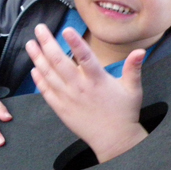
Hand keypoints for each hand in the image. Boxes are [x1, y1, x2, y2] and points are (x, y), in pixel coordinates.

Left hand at [25, 24, 147, 162]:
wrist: (114, 140)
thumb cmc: (124, 113)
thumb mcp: (133, 89)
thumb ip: (133, 68)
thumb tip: (140, 50)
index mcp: (98, 80)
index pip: (85, 58)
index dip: (75, 43)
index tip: (66, 29)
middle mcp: (80, 88)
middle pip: (60, 62)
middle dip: (47, 43)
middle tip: (39, 28)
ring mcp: (68, 98)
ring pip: (49, 75)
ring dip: (38, 58)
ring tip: (30, 44)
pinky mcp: (61, 109)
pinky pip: (46, 92)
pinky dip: (39, 80)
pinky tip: (33, 69)